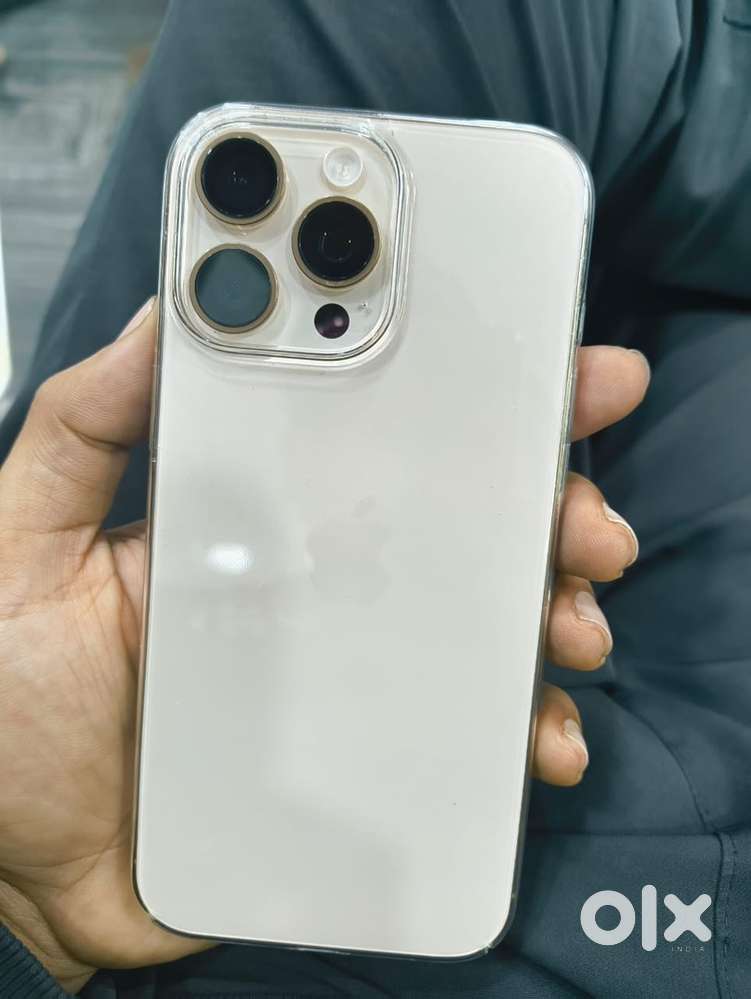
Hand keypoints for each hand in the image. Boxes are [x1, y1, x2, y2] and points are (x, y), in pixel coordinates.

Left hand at [0, 298, 648, 988]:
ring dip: (553, 607)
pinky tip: (542, 732)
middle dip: (543, 501)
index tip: (539, 365)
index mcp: (258, 518)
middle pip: (457, 522)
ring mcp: (350, 670)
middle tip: (582, 515)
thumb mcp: (22, 550)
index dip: (459, 391)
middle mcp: (320, 582)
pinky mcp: (365, 754)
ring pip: (483, 618)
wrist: (29, 872)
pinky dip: (522, 725)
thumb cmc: (18, 709)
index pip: (372, 433)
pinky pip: (465, 732)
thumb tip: (158, 317)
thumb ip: (78, 435)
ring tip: (573, 621)